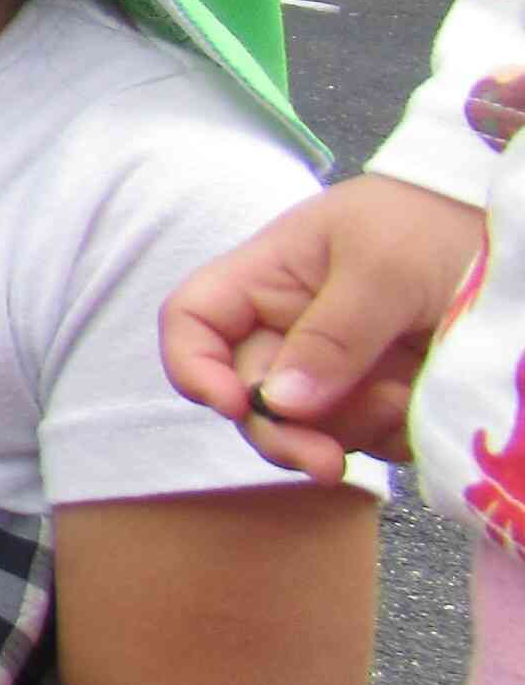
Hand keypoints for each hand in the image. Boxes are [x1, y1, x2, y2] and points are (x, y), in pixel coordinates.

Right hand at [159, 171, 484, 479]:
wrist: (521, 237)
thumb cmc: (438, 220)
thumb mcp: (384, 266)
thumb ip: (332, 334)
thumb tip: (279, 405)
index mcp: (269, 279)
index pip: (193, 322)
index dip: (193, 366)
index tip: (234, 405)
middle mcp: (291, 328)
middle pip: (248, 395)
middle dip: (282, 433)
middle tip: (326, 463)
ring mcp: (337, 368)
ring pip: (308, 428)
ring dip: (350, 430)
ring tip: (406, 397)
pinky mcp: (383, 397)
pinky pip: (367, 440)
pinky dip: (392, 436)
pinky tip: (421, 404)